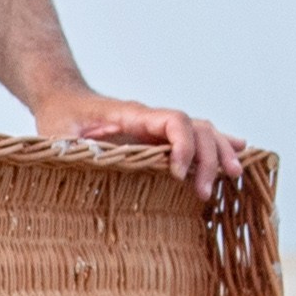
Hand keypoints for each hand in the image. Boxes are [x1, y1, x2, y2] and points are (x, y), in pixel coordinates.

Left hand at [33, 93, 234, 200]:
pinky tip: (238, 156)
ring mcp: (159, 129)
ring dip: (219, 154)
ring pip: (204, 132)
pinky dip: (218, 147)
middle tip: (203, 193)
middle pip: (197, 128)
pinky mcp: (159, 139)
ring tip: (232, 178)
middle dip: (208, 158)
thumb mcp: (57, 135)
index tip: (178, 175)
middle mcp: (153, 119)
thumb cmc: (60, 119)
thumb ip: (70, 148)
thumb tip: (82, 163)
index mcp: (134, 115)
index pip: (175, 121)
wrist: (63, 103)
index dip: (184, 146)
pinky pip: (196, 139)